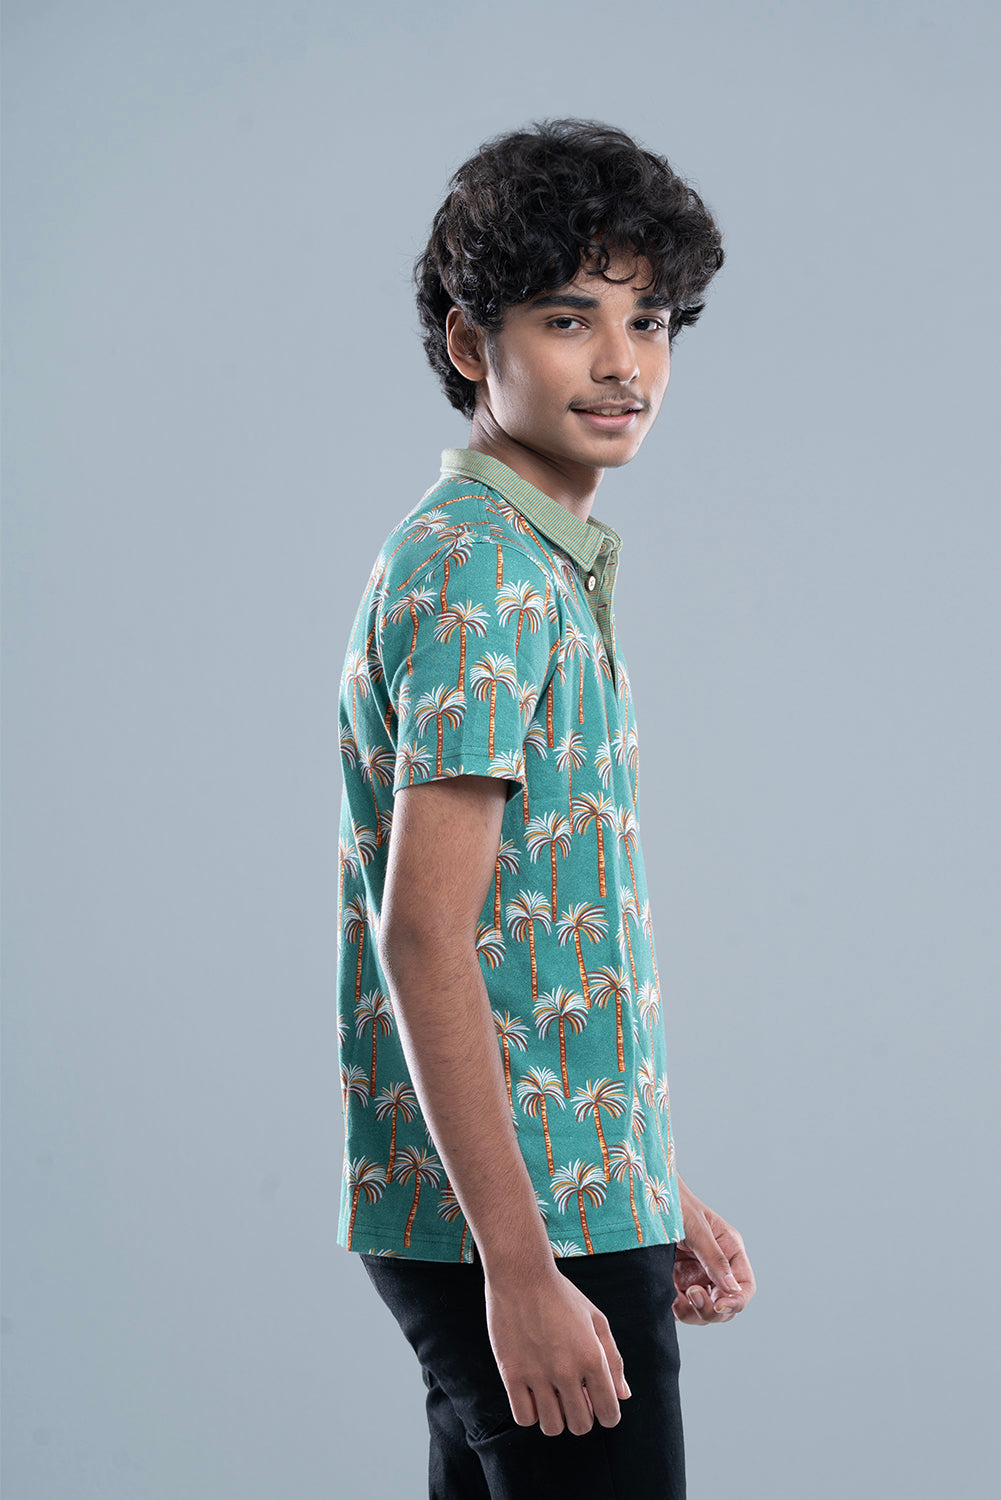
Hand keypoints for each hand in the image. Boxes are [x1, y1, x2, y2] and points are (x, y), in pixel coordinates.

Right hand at [485, 1264, 630, 1436]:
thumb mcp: (596, 1320)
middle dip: (581, 1417)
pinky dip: (531, 1414)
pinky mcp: (511, 1374)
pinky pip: (524, 1417)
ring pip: (552, 1427)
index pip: (609, 1413)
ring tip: (552, 1397)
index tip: (598, 1405)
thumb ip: (613, 1359)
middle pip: (580, 1425)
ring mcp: (537, 1374)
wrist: (521, 1275)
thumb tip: (623, 1395)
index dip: (607, 1414)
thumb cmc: (562, 1295)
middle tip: (573, 1398)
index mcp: (592, 1358)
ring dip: (556, 1417)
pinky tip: (533, 1396)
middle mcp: (566, 1371)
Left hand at [673, 1177, 754, 1325]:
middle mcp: (716, 1268)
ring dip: (692, 1312)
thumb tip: (733, 1289)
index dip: (736, 1301)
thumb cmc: (675, 1202)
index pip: (744, 1286)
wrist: (644, 1196)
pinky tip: (667, 1296)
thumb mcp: (697, 1228)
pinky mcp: (676, 1282)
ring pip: (704, 1313)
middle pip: (725, 1305)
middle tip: (691, 1294)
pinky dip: (676, 1309)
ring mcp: (696, 1276)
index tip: (719, 1306)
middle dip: (711, 1310)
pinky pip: (682, 1308)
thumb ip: (714, 1258)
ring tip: (676, 1295)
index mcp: (729, 1250)